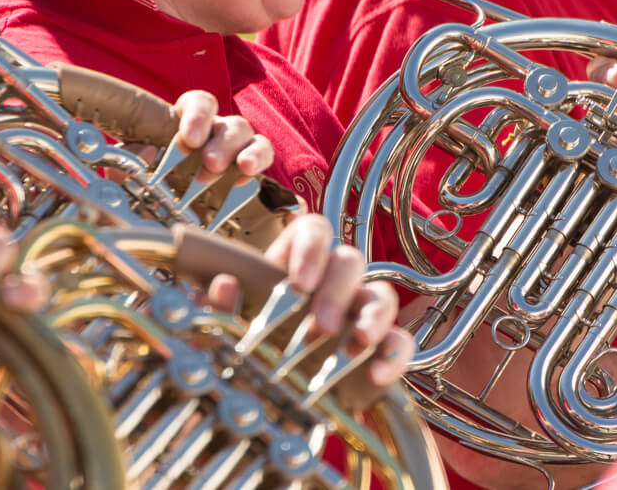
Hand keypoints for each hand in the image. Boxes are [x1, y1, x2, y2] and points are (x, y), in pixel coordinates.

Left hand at [126, 90, 274, 178]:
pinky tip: (247, 178)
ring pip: (250, 137)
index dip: (197, 115)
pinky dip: (260, 163)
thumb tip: (144, 151)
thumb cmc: (146, 187)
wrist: (162, 220)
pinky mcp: (248, 172)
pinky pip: (263, 159)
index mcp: (187, 124)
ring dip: (248, 150)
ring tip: (243, 167)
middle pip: (229, 123)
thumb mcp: (128, 172)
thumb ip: (127, 159)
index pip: (199, 103)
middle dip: (222, 142)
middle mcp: (215, 133)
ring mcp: (235, 151)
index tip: (190, 138)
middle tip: (211, 163)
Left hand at [208, 214, 412, 389]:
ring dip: (373, 316)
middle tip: (321, 326)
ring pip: (382, 294)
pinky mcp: (378, 346)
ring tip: (356, 343)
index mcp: (296, 260)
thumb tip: (224, 285)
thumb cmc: (247, 340)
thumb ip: (216, 304)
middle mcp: (332, 280)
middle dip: (337, 290)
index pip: (314, 229)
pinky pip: (400, 340)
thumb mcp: (224, 322)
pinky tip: (375, 373)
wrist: (268, 387)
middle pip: (350, 260)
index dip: (312, 247)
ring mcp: (360, 312)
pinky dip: (394, 354)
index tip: (299, 282)